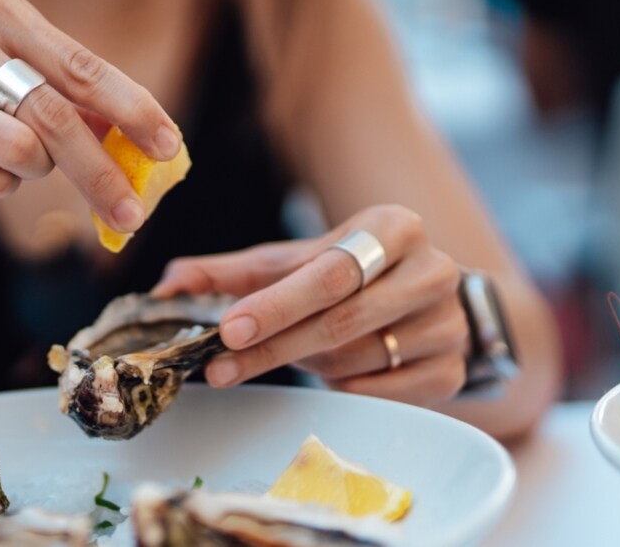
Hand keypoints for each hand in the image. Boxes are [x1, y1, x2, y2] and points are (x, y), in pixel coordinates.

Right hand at [0, 0, 179, 231]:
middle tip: (133, 215)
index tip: (169, 145)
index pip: (80, 66)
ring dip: (29, 171)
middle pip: (56, 118)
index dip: (132, 109)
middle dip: (102, 173)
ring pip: (20, 154)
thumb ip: (55, 89)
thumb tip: (134, 135)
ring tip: (3, 157)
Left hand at [151, 205, 468, 405]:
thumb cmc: (349, 275)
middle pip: (340, 320)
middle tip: (220, 367)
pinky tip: (329, 367)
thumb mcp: (294, 262)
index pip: (329, 272)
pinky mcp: (452, 372)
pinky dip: (340, 384)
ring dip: (306, 362)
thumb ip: (232, 273)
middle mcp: (433, 270)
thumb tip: (167, 286)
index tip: (227, 329)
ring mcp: (447, 325)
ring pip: (355, 358)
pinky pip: (376, 391)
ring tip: (289, 351)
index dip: (274, 305)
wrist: (429, 299)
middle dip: (273, 346)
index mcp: (395, 227)